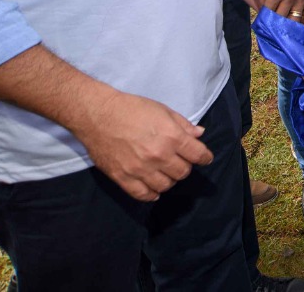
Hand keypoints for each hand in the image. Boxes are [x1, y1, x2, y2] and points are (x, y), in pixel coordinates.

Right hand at [72, 89, 213, 201]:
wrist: (98, 115)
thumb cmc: (133, 108)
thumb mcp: (163, 110)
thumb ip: (183, 125)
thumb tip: (199, 134)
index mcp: (172, 137)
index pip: (198, 155)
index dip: (205, 157)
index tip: (205, 158)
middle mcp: (158, 156)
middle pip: (183, 172)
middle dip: (185, 167)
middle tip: (179, 161)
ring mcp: (140, 169)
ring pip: (165, 186)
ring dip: (169, 180)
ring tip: (165, 172)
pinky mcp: (123, 178)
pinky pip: (143, 195)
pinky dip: (151, 194)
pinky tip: (154, 189)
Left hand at [254, 0, 303, 22]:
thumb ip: (259, 3)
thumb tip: (263, 18)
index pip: (270, 15)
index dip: (264, 22)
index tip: (262, 24)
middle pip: (283, 21)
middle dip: (275, 25)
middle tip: (271, 26)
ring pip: (296, 21)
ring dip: (289, 24)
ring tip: (283, 23)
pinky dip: (303, 20)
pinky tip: (294, 18)